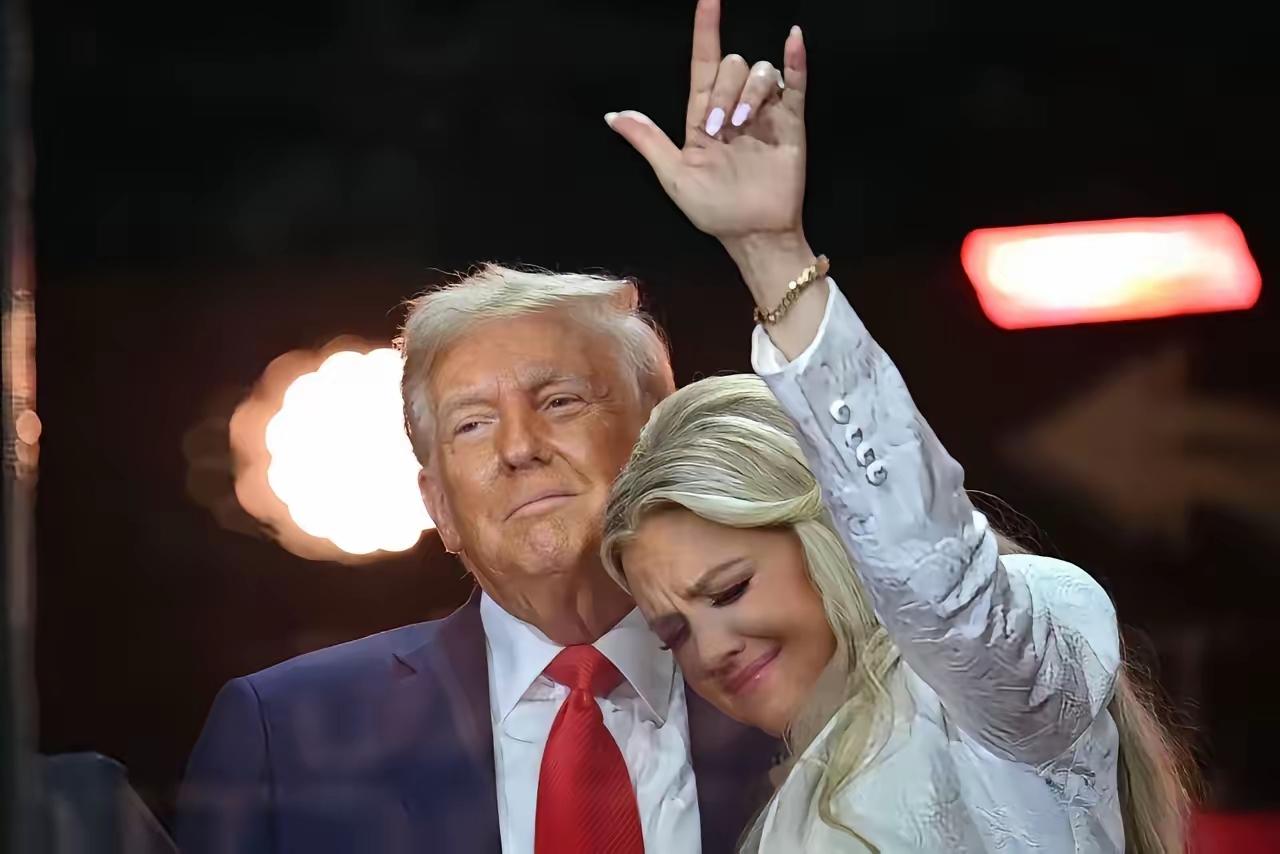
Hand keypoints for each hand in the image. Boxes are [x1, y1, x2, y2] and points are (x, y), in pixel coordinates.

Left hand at [606, 0, 807, 243]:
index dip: (706, 30)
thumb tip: (613, 115)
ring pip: (761, 72)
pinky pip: (796, 82)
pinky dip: (795, 59)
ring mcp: (765, 113)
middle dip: (722, 91)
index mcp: (703, 116)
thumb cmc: (714, 210)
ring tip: (742, 125)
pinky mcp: (791, 123)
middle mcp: (734, 108)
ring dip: (749, 92)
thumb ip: (648, 141)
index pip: (704, 62)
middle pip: (732, 67)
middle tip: (719, 128)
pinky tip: (793, 38)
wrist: (753, 233)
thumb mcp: (674, 176)